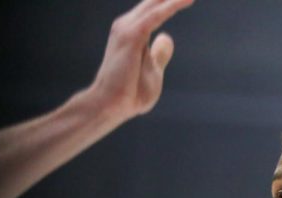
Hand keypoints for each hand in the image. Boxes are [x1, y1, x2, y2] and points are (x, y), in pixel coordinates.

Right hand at [85, 0, 195, 123]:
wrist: (110, 105)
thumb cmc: (130, 92)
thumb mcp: (153, 69)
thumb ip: (159, 53)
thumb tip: (166, 38)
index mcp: (133, 31)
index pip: (154, 8)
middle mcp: (127, 25)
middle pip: (154, 1)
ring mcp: (127, 29)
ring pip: (155, 4)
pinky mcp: (132, 36)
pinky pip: (156, 15)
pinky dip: (171, 6)